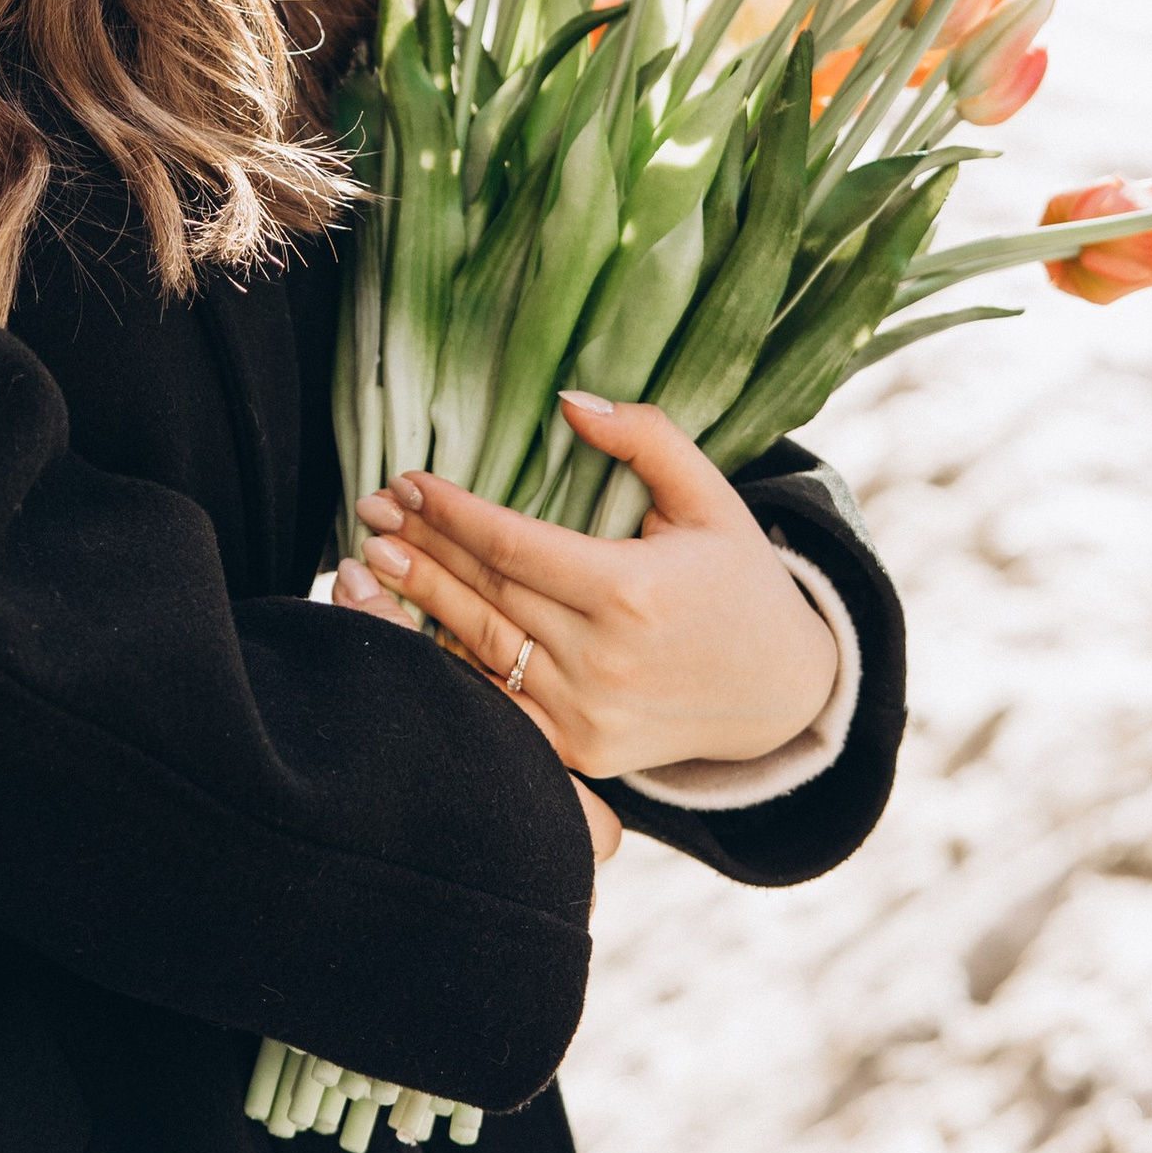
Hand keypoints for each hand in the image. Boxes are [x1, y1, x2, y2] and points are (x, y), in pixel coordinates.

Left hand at [336, 395, 837, 783]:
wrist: (783, 695)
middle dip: (420, 547)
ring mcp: (586, 714)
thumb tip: (569, 400)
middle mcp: (602, 658)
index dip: (451, 512)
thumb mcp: (711, 497)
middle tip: (368, 511)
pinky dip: (448, 666)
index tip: (408, 481)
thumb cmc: (740, 582)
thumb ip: (646, 438)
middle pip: (485, 592)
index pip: (513, 544)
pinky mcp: (580, 752)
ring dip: (416, 602)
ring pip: (479, 648)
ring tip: (368, 561)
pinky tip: (407, 631)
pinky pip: (496, 704)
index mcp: (631, 591)